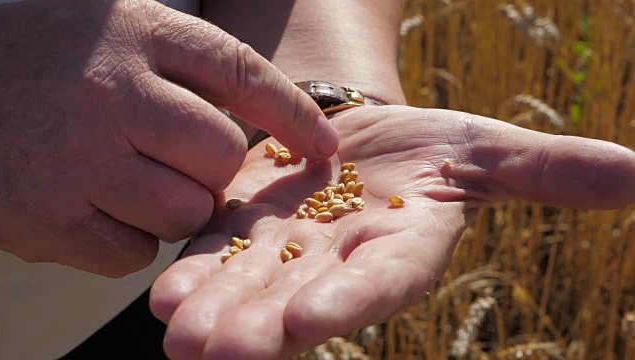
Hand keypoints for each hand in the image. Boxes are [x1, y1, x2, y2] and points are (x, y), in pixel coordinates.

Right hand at [0, 0, 336, 276]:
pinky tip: (90, 207)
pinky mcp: (47, 219)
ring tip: (123, 178)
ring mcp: (78, 160)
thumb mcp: (111, 30)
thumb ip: (182, 67)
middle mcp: (112, 93)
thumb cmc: (39, 61)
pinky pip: (133, 254)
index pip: (242, 73)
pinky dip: (126, 240)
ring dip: (172, 206)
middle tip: (175, 158)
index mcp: (134, 33)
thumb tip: (270, 121)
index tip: (323, 144)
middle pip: (221, 158)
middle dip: (213, 169)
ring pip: (185, 212)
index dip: (293, 113)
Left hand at [150, 106, 634, 358]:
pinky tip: (166, 297)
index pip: (381, 283)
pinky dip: (193, 278)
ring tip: (181, 339)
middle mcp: (340, 262)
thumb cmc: (432, 150)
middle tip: (217, 357)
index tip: (310, 324)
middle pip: (302, 300)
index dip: (351, 302)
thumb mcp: (490, 152)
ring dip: (216, 315)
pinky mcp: (244, 229)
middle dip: (263, 329)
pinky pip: (216, 258)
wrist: (360, 140)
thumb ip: (555, 172)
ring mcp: (287, 250)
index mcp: (399, 248)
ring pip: (250, 290)